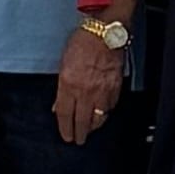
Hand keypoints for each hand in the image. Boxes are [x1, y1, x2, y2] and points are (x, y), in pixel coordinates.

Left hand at [52, 25, 126, 143]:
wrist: (105, 33)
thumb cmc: (82, 43)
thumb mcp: (63, 64)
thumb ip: (62, 88)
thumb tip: (59, 105)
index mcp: (69, 84)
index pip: (65, 114)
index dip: (65, 128)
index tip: (66, 136)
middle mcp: (85, 91)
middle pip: (82, 121)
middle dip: (79, 134)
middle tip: (78, 140)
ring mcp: (102, 91)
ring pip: (98, 118)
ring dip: (93, 126)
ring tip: (89, 130)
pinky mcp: (115, 89)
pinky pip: (110, 108)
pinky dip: (105, 114)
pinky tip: (102, 115)